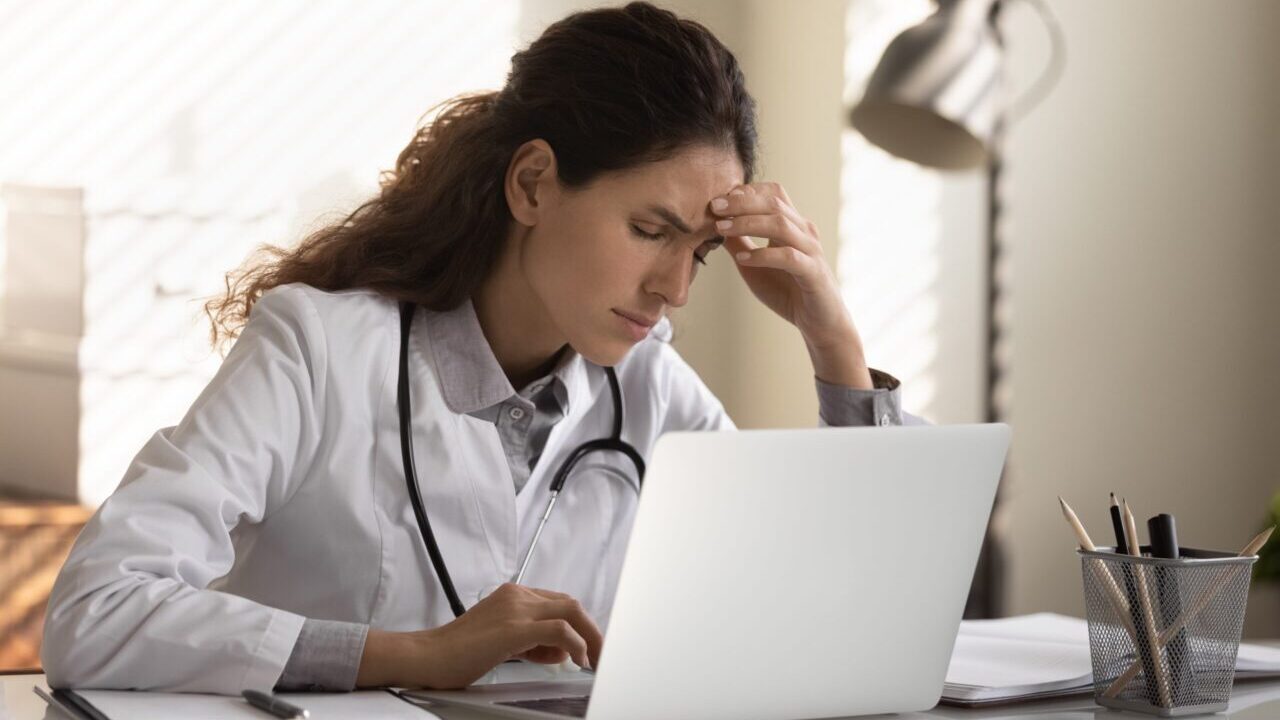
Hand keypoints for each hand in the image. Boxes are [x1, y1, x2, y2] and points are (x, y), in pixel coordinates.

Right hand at [356, 583, 602, 688]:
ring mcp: (515, 609)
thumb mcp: (502, 642)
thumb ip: (532, 641)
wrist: (425, 657)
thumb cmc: (458, 654)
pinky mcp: (513, 628)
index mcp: (512, 595)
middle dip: (592, 629)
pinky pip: (559, 630)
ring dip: (589, 636)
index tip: (590, 645)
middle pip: (570, 604)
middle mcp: (516, 595)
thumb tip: (563, 651)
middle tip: (602, 654)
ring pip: (570, 611)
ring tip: (593, 660)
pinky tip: (578, 659)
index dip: (580, 624)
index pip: (558, 603)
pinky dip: (576, 644)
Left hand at [710, 182, 872, 388]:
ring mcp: (811, 250)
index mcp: (793, 225)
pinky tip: (742, 258)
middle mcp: (804, 232)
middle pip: (773, 203)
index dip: (746, 191)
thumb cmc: (788, 291)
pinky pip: (788, 257)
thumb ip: (739, 243)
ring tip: (722, 228)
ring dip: (747, 223)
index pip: (773, 193)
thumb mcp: (754, 265)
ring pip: (780, 225)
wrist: (820, 323)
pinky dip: (763, 255)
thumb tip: (714, 224)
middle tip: (713, 206)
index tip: (718, 199)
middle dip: (741, 202)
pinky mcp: (813, 273)